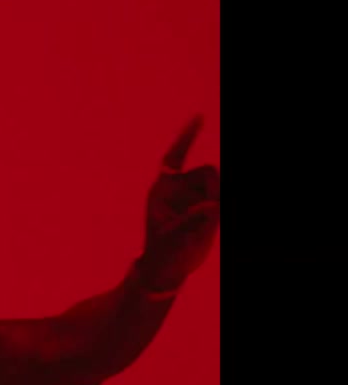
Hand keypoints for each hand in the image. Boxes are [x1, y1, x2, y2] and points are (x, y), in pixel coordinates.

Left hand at [137, 115, 220, 291]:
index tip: (199, 117)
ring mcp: (195, 196)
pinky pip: (221, 195)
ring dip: (217, 200)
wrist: (168, 268)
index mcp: (162, 189)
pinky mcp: (208, 206)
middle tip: (207, 215)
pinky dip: (221, 201)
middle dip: (213, 189)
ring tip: (204, 226)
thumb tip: (211, 206)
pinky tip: (213, 215)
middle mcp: (179, 188)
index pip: (174, 158)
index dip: (187, 137)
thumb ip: (192, 221)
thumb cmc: (164, 252)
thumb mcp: (174, 239)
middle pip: (208, 172)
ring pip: (218, 185)